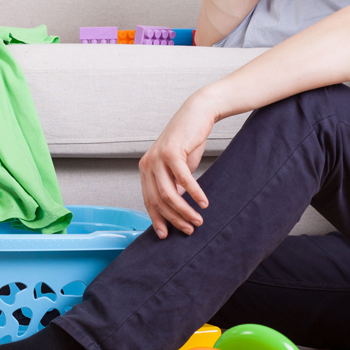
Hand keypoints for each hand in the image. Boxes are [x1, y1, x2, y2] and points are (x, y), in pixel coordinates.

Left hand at [138, 91, 218, 237]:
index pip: (148, 200)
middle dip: (174, 219)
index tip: (165, 235)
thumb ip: (173, 184)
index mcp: (145, 168)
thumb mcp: (178, 166)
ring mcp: (157, 158)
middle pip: (158, 201)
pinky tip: (204, 202)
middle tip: (189, 229)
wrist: (197, 113)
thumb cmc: (188, 140)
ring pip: (169, 194)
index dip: (157, 219)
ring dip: (185, 211)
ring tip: (198, 220)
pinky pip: (183, 180)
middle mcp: (147, 164)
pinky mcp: (172, 152)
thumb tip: (175, 207)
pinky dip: (195, 194)